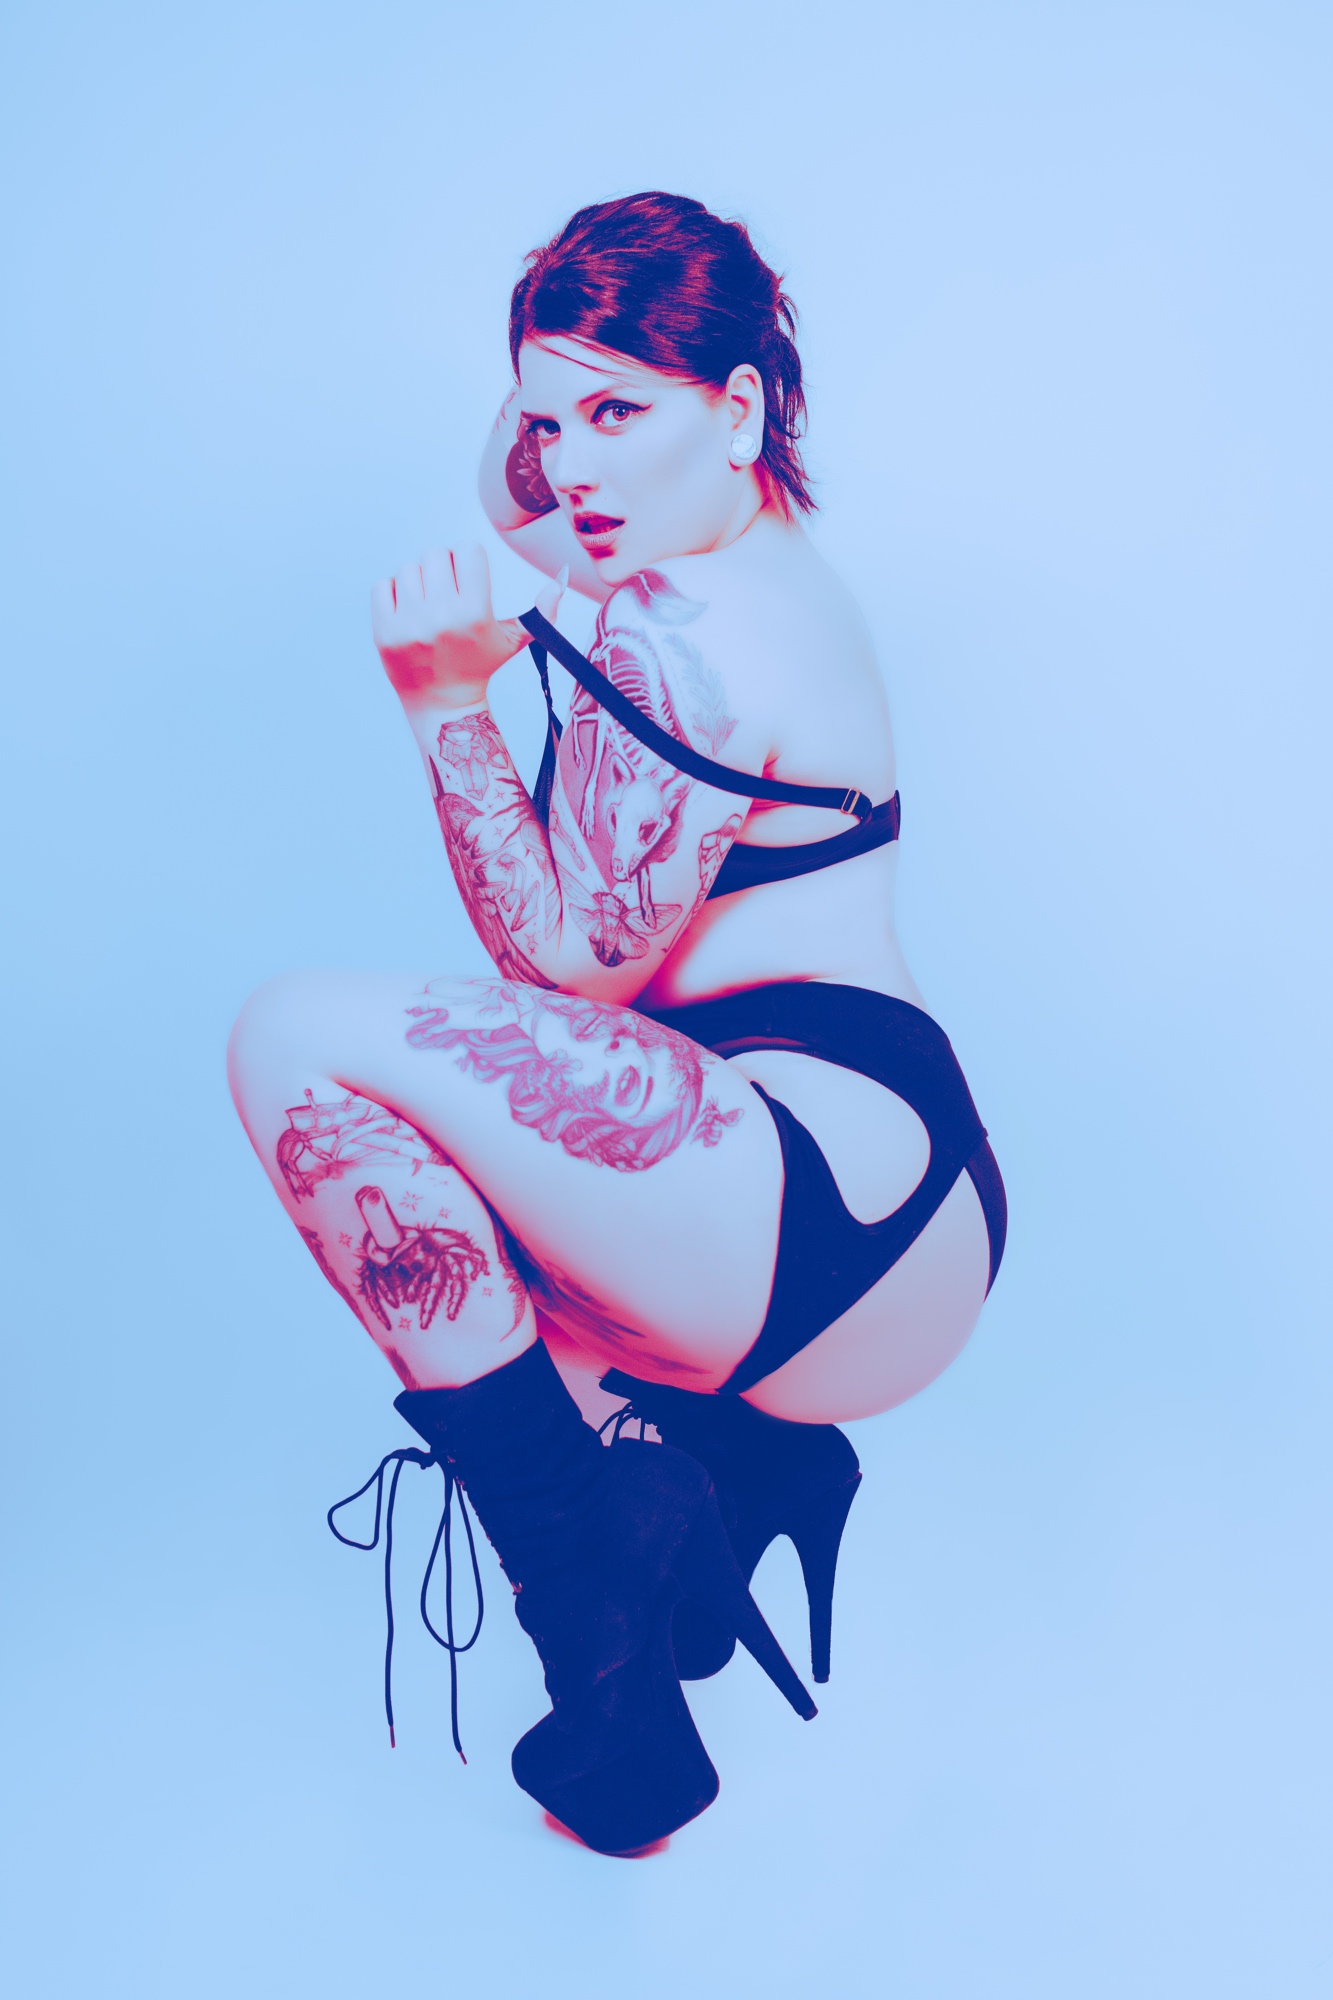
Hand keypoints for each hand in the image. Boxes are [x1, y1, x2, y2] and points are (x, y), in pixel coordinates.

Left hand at [371, 544, 563, 707]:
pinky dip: (392, 594)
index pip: (467, 551)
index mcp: (475, 614)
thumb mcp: (513, 640)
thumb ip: (542, 612)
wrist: (443, 705)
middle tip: (446, 594)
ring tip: (427, 606)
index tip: (468, 582)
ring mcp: (409, 625)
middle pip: (436, 554)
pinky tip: (407, 613)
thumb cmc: (479, 666)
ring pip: (408, 569)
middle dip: (443, 569)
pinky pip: (382, 586)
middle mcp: (442, 617)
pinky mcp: (384, 633)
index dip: (468, 562)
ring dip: (418, 582)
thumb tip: (561, 580)